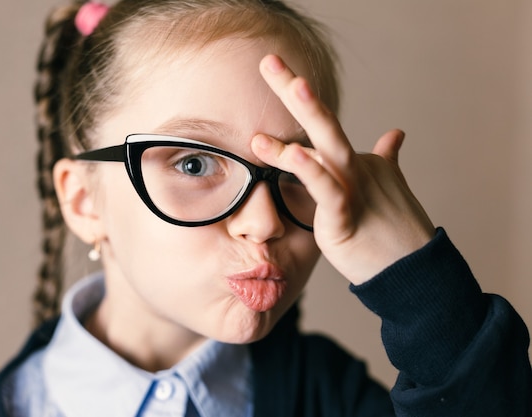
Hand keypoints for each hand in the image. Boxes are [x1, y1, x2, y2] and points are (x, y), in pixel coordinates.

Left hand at [252, 55, 434, 284]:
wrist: (410, 270)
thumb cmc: (393, 229)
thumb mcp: (386, 186)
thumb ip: (385, 159)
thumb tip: (396, 133)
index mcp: (355, 162)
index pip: (321, 125)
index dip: (298, 98)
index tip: (275, 72)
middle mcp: (354, 169)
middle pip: (325, 121)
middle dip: (296, 90)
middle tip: (270, 61)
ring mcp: (352, 191)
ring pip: (329, 147)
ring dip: (312, 116)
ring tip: (293, 86)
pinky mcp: (344, 219)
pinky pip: (327, 191)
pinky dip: (311, 170)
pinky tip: (291, 152)